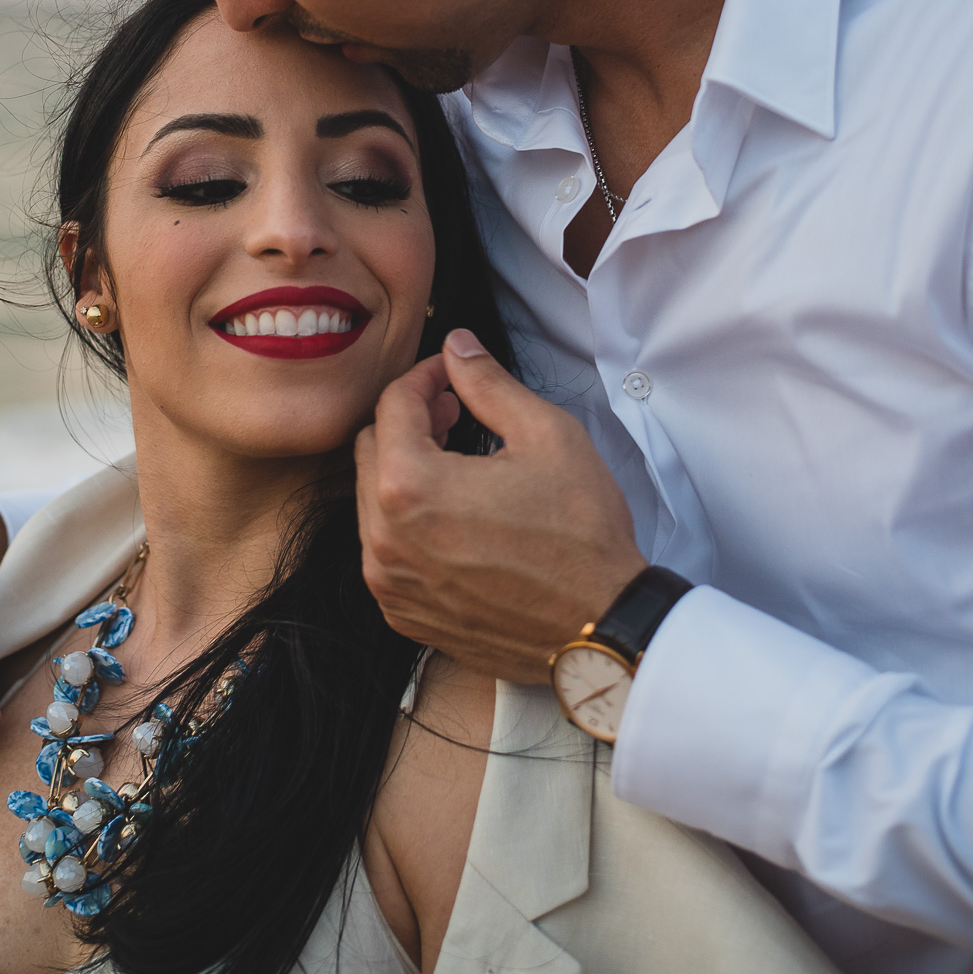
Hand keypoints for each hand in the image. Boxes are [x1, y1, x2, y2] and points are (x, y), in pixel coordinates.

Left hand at [356, 331, 646, 683]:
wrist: (602, 628)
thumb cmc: (581, 535)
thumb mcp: (545, 434)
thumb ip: (487, 382)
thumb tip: (457, 345)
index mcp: (409, 487)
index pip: (393, 404)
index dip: (424, 377)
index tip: (450, 374)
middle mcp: (383, 539)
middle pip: (371, 449)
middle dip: (409, 422)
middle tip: (454, 413)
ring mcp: (390, 583)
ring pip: (372, 500)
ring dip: (405, 472)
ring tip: (457, 463)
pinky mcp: (404, 613)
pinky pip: (385, 550)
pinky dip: (409, 524)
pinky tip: (455, 517)